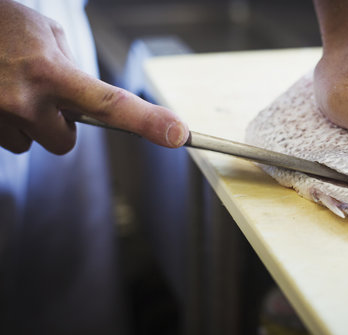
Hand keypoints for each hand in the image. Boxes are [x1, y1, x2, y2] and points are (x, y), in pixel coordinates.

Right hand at [0, 0, 187, 154]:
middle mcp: (26, 101)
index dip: (147, 122)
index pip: (110, 104)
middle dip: (61, 126)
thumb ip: (73, 70)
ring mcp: (0, 117)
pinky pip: (9, 141)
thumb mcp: (45, 35)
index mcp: (51, 72)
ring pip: (31, 143)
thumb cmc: (2, 25)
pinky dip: (7, 124)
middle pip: (65, 143)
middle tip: (45, 97)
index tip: (178, 135)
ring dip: (30, 124)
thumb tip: (89, 101)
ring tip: (11, 89)